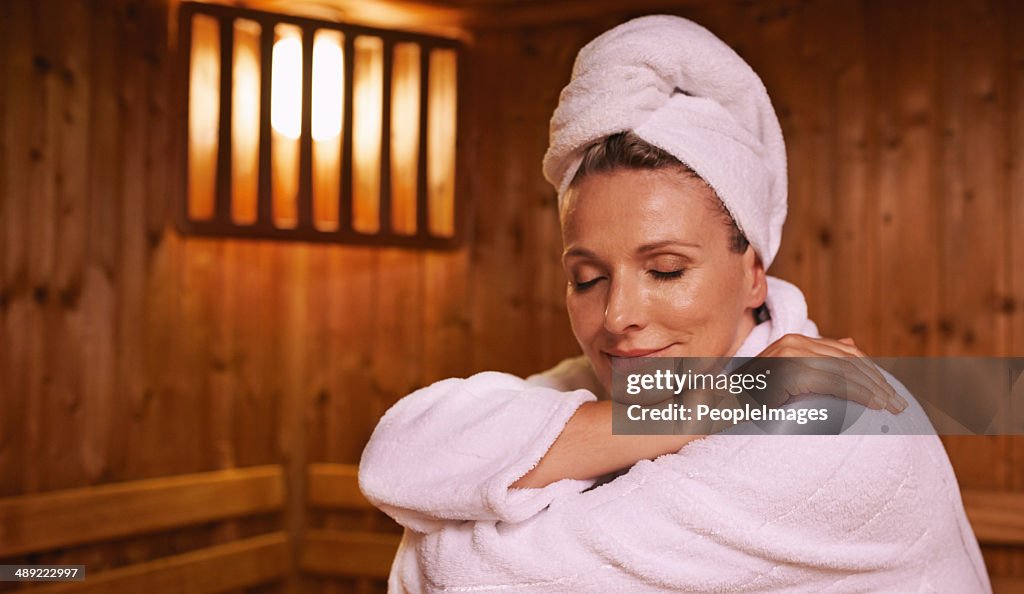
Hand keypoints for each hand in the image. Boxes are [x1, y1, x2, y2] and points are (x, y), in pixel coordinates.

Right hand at [739, 334, 906, 413]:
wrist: (721, 405)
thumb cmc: (751, 398)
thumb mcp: (786, 377)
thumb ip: (815, 362)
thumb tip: (851, 343)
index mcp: (796, 341)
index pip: (846, 353)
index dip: (871, 372)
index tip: (889, 392)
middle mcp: (795, 342)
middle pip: (850, 360)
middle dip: (878, 382)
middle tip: (900, 405)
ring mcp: (792, 354)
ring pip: (847, 370)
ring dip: (875, 389)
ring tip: (892, 408)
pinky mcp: (792, 371)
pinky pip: (835, 382)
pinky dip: (860, 393)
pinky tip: (874, 405)